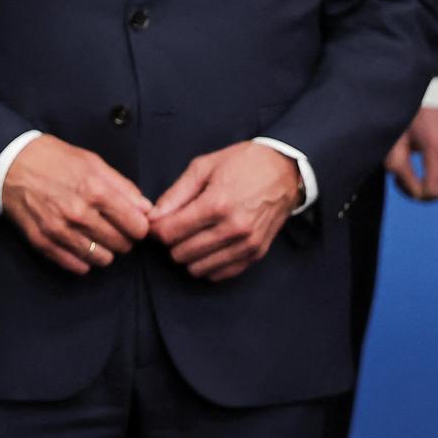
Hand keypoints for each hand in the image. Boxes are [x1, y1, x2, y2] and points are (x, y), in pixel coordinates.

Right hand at [0, 135, 151, 274]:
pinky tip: (80, 245)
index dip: (140, 225)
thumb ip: (122, 186)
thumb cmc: (53, 158)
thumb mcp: (92, 161)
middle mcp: (79, 214)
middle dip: (124, 238)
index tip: (133, 222)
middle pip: (123, 245)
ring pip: (102, 259)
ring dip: (105, 250)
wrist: (9, 163)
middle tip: (114, 228)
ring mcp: (60, 231)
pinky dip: (83, 260)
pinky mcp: (43, 242)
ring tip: (97, 237)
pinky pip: (76, 266)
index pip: (137, 226)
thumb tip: (145, 209)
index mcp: (95, 191)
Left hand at [149, 141, 301, 281]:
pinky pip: (221, 274)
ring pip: (198, 268)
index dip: (156, 229)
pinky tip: (206, 250)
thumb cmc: (241, 163)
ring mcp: (247, 244)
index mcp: (217, 204)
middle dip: (171, 243)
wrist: (284, 170)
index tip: (158, 222)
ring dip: (188, 256)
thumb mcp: (202, 167)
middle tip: (175, 228)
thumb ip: (174, 194)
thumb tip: (152, 217)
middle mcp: (233, 229)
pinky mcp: (257, 254)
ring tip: (191, 238)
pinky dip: (208, 266)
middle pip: (181, 253)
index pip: (169, 233)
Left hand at [383, 107, 437, 200]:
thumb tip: (410, 189)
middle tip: (407, 177)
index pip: (436, 192)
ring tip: (420, 169)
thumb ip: (398, 164)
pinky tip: (433, 162)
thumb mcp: (399, 134)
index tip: (401, 181)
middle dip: (425, 192)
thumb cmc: (416, 110)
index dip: (416, 193)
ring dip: (437, 184)